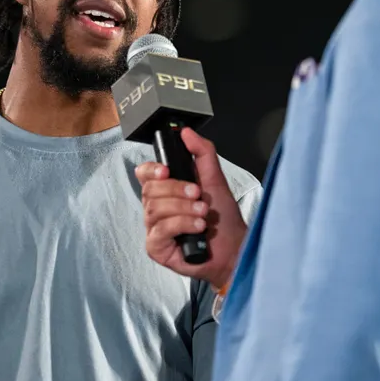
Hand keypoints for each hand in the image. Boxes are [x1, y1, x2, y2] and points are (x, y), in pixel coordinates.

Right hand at [135, 127, 246, 289]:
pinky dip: (182, 224)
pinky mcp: (156, 247)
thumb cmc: (223, 219)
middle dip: (177, 190)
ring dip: (183, 208)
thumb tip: (186, 132)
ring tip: (202, 214)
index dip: (151, 170)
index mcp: (166, 190)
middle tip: (198, 195)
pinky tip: (197, 227)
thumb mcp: (215, 179)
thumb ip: (202, 153)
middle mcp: (156, 208)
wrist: (234, 248)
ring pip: (156, 209)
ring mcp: (154, 228)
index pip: (144, 174)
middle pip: (150, 190)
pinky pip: (161, 229)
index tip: (167, 171)